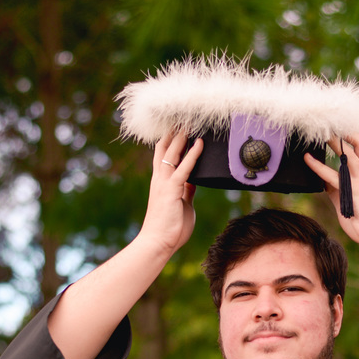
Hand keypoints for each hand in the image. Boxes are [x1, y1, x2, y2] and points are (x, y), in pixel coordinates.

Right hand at [136, 129, 203, 256]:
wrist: (158, 243)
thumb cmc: (170, 228)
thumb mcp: (182, 204)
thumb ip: (186, 190)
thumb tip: (193, 180)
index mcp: (161, 182)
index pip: (163, 154)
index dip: (170, 139)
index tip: (177, 125)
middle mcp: (160, 179)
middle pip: (165, 148)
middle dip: (174, 131)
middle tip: (183, 115)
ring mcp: (164, 183)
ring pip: (172, 153)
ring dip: (182, 137)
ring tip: (191, 121)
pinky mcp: (172, 190)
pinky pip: (184, 168)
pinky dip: (193, 155)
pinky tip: (200, 144)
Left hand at [304, 135, 358, 252]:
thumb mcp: (354, 201)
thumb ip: (339, 191)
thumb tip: (325, 184)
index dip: (353, 137)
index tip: (341, 131)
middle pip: (357, 144)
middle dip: (342, 134)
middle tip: (328, 126)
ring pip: (345, 154)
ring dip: (331, 142)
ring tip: (318, 134)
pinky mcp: (349, 191)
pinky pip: (330, 175)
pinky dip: (317, 165)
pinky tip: (307, 159)